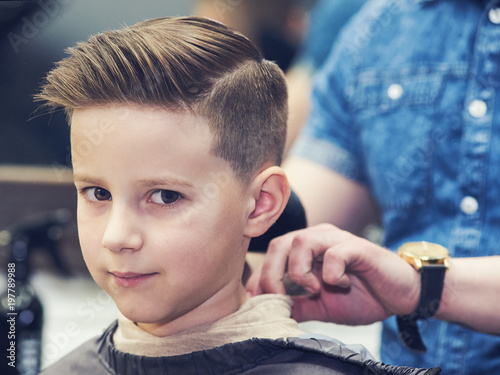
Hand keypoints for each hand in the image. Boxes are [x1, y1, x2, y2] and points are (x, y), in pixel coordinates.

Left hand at [246, 224, 420, 324]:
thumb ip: (295, 305)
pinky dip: (331, 273)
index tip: (257, 301)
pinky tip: (341, 285)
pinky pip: (334, 253)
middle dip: (271, 274)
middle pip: (280, 243)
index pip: (272, 255)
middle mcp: (318, 238)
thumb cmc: (362, 295)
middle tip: (279, 298)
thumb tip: (266, 311)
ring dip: (299, 270)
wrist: (402, 296)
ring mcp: (338, 240)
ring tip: (312, 290)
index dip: (260, 277)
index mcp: (307, 249)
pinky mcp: (358, 248)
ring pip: (301, 241)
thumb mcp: (321, 306)